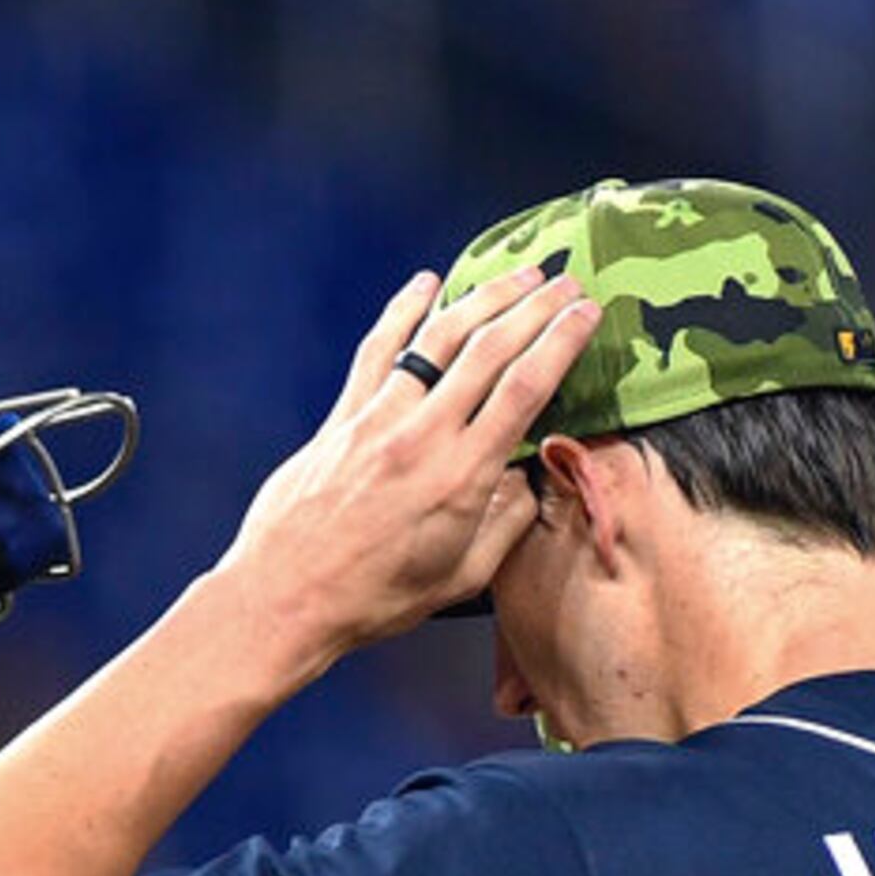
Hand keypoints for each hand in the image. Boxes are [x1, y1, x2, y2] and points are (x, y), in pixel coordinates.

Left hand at [213, 266, 600, 661]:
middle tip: (566, 282)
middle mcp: (423, 436)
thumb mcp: (459, 578)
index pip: (524, 389)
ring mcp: (379, 419)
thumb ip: (505, 526)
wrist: (286, 596)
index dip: (561, 342)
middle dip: (535, 307)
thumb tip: (530, 483)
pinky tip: (426, 283)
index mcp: (462, 478)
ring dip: (484, 298)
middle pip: (490, 349)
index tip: (587, 314)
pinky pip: (378, 349)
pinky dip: (404, 310)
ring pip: (439, 338)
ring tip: (519, 276)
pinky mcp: (342, 417)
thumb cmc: (373, 598)